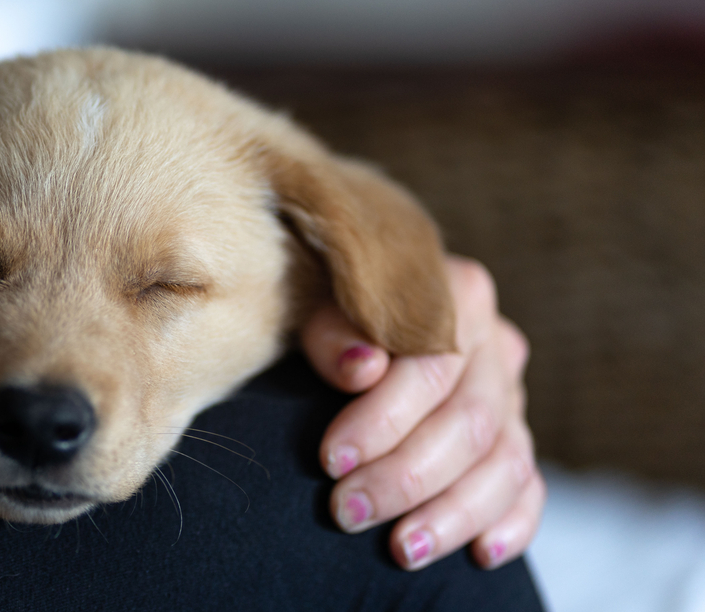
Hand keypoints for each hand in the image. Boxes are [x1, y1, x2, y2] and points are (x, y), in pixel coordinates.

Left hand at [302, 255, 542, 569]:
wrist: (354, 312)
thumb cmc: (333, 308)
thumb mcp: (321, 304)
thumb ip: (335, 331)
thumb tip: (361, 369)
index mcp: (458, 296)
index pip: (431, 369)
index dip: (382, 420)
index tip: (332, 460)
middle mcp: (496, 345)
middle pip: (469, 424)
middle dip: (405, 478)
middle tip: (347, 510)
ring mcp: (512, 395)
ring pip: (506, 464)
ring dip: (453, 514)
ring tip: (402, 548)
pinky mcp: (516, 438)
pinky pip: (530, 487)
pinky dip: (511, 524)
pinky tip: (480, 553)